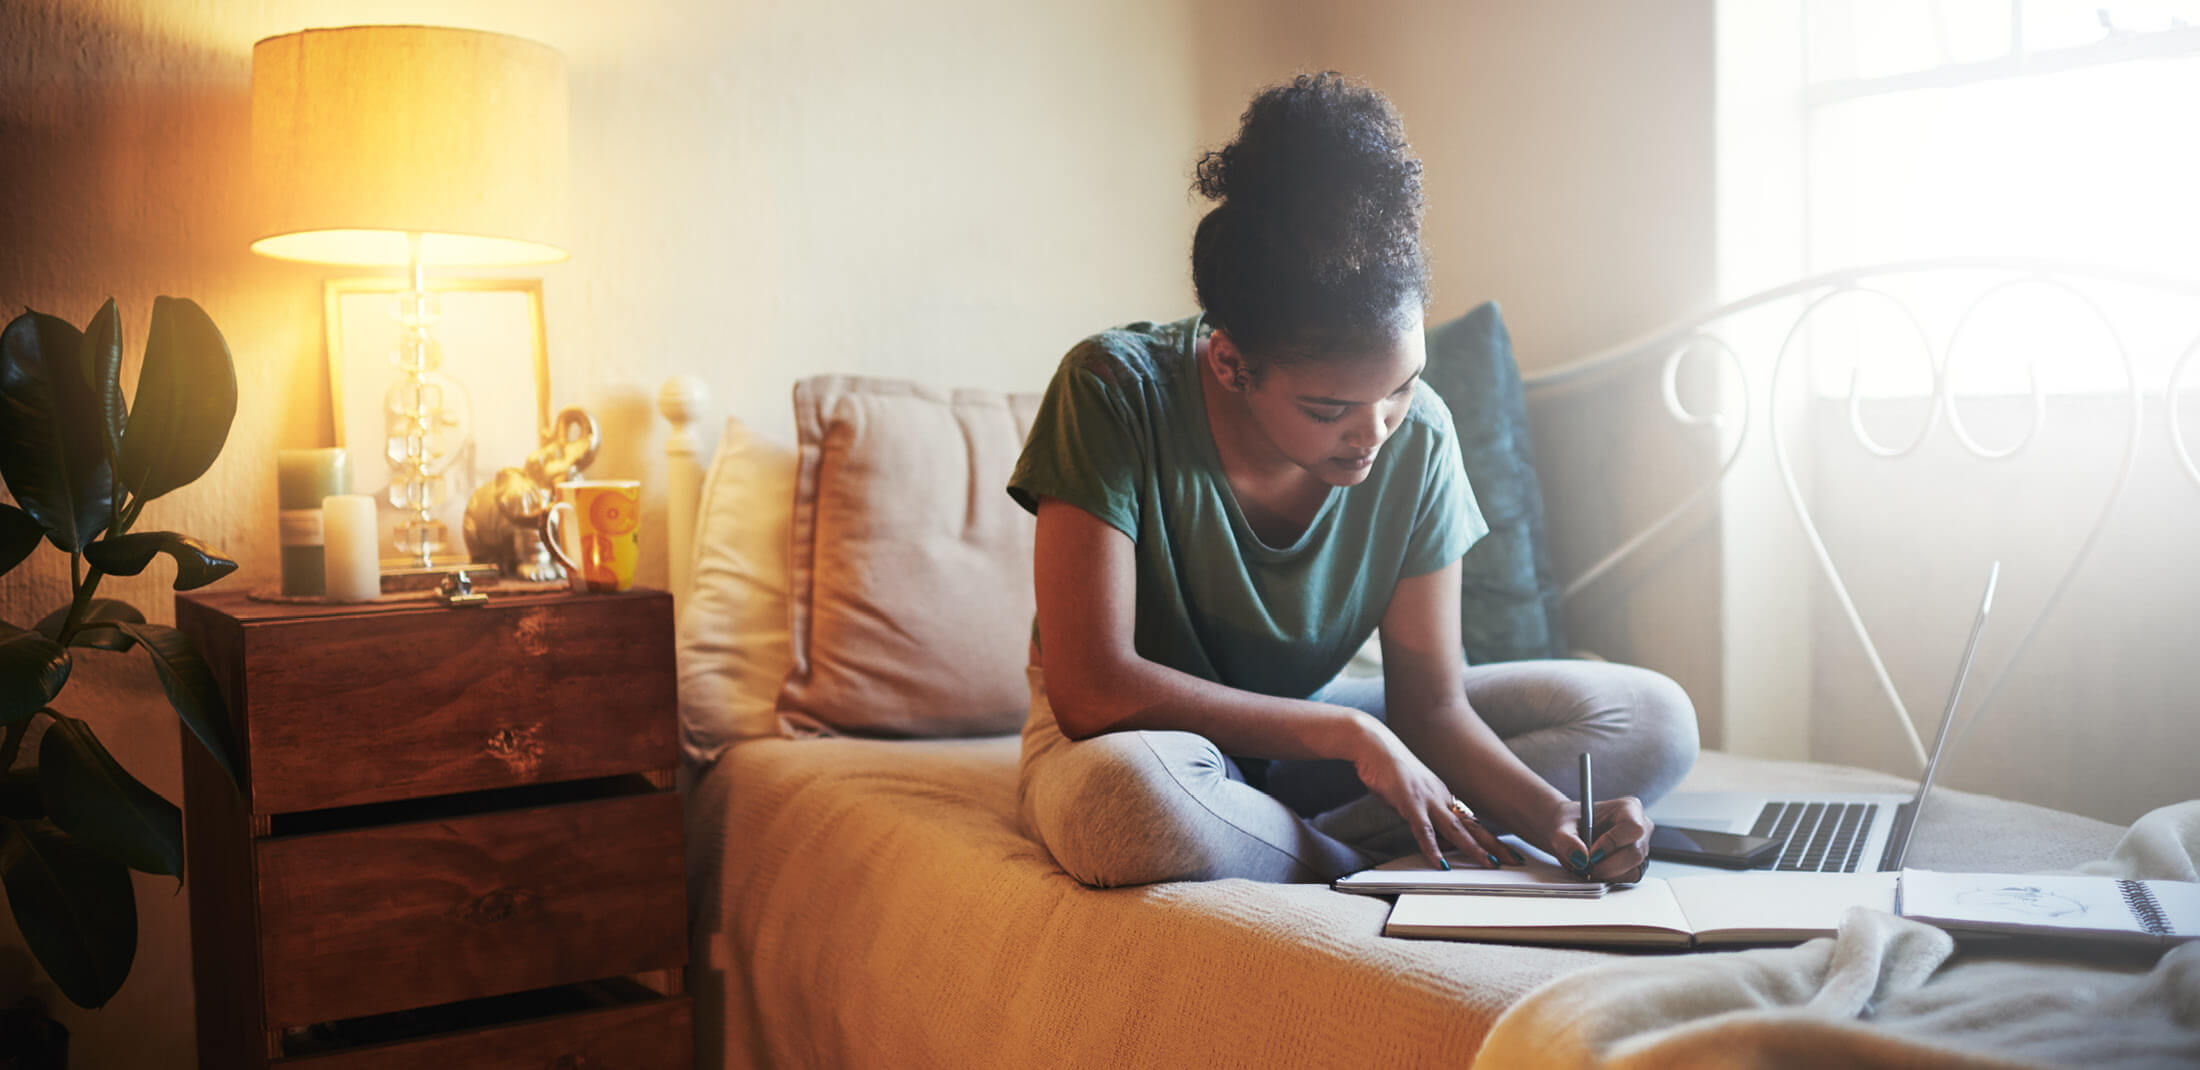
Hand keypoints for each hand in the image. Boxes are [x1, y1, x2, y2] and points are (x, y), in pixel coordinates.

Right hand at [1345, 717, 1513, 869]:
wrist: (1374, 745)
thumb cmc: (1388, 769)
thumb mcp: (1409, 796)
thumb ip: (1422, 815)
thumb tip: (1430, 835)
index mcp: (1442, 796)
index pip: (1470, 822)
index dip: (1488, 838)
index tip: (1504, 852)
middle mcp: (1440, 798)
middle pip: (1472, 826)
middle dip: (1494, 845)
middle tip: (1515, 860)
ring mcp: (1426, 800)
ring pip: (1455, 829)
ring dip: (1474, 849)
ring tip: (1490, 865)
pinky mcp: (1409, 802)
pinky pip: (1423, 830)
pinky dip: (1432, 849)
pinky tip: (1441, 864)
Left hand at [1538, 796, 1650, 881]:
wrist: (1571, 831)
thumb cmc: (1572, 822)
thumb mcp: (1562, 826)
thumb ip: (1566, 839)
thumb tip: (1579, 857)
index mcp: (1629, 808)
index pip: (1632, 827)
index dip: (1613, 843)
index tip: (1592, 854)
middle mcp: (1641, 827)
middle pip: (1635, 852)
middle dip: (1609, 865)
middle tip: (1586, 868)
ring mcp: (1641, 847)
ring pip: (1633, 868)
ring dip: (1608, 873)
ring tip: (1587, 867)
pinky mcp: (1637, 864)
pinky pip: (1629, 877)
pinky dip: (1611, 878)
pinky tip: (1596, 870)